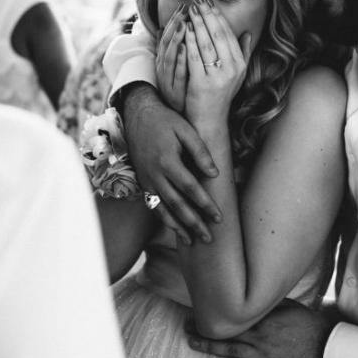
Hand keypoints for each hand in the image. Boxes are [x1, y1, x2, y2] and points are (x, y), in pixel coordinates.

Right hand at [122, 84, 222, 242]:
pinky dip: (165, 219)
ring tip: (193, 241)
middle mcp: (155, 174)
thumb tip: (214, 174)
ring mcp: (147, 180)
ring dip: (178, 227)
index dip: (205, 204)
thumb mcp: (186, 130)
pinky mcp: (143, 182)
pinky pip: (153, 205)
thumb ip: (200, 152)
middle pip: (177, 204)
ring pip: (163, 209)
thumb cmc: (166, 121)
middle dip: (194, 222)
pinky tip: (176, 229)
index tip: (219, 217)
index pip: (190, 188)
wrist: (138, 115)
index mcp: (167, 160)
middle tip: (209, 238)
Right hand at [155, 4, 187, 112]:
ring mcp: (167, 80)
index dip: (175, 21)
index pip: (169, 37)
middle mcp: (164, 69)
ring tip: (183, 22)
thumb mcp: (178, 67)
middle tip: (184, 9)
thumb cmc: (183, 89)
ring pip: (169, 55)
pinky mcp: (174, 91)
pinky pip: (176, 73)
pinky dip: (179, 60)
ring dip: (176, 38)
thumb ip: (173, 48)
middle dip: (175, 24)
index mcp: (166, 62)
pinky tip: (184, 48)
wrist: (184, 118)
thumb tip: (164, 27)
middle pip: (167, 43)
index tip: (184, 6)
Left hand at [184, 0, 253, 126]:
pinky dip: (189, 41)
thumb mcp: (236, 75)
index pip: (229, 34)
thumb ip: (242, 53)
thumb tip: (247, 33)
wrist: (209, 121)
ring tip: (191, 9)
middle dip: (208, 15)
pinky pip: (195, 57)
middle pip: (219, 35)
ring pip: (207, 43)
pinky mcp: (202, 83)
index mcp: (239, 64)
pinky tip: (184, 29)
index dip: (218, 16)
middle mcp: (232, 69)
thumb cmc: (220, 95)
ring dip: (198, 24)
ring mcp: (218, 77)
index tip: (209, 2)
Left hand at [185, 299, 335, 357]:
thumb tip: (250, 297)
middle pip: (226, 334)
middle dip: (204, 331)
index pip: (233, 316)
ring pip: (230, 351)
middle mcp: (260, 338)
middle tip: (185, 327)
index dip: (214, 314)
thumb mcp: (289, 306)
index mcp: (265, 320)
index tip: (198, 310)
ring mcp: (263, 356)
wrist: (326, 349)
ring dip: (209, 348)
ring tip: (192, 343)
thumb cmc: (309, 324)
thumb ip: (268, 304)